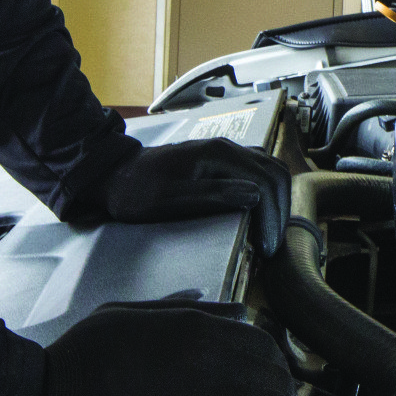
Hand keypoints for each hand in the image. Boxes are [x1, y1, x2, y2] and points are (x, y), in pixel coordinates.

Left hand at [100, 139, 290, 255]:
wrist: (115, 175)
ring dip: (277, 202)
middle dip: (280, 210)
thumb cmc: (136, 191)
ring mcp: (227, 153)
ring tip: (269, 233)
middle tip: (271, 246)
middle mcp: (229, 148)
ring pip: (270, 171)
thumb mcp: (168, 199)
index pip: (265, 181)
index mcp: (218, 154)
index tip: (266, 248)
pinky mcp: (222, 163)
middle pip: (275, 173)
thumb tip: (255, 195)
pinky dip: (268, 194)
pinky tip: (260, 216)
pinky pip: (258, 173)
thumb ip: (212, 194)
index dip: (272, 215)